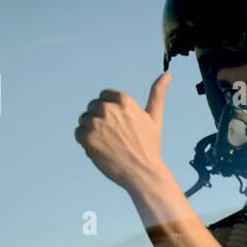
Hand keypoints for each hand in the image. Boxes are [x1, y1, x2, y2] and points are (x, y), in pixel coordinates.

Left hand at [75, 73, 171, 191]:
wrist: (143, 173)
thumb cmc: (149, 146)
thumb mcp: (155, 117)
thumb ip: (158, 93)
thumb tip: (168, 74)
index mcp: (123, 101)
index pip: (103, 96)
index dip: (109, 111)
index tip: (118, 124)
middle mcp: (108, 108)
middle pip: (92, 107)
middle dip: (100, 120)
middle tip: (114, 137)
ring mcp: (96, 123)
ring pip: (84, 120)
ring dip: (91, 131)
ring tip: (108, 144)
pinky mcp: (86, 138)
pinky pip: (78, 133)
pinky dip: (85, 142)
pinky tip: (100, 150)